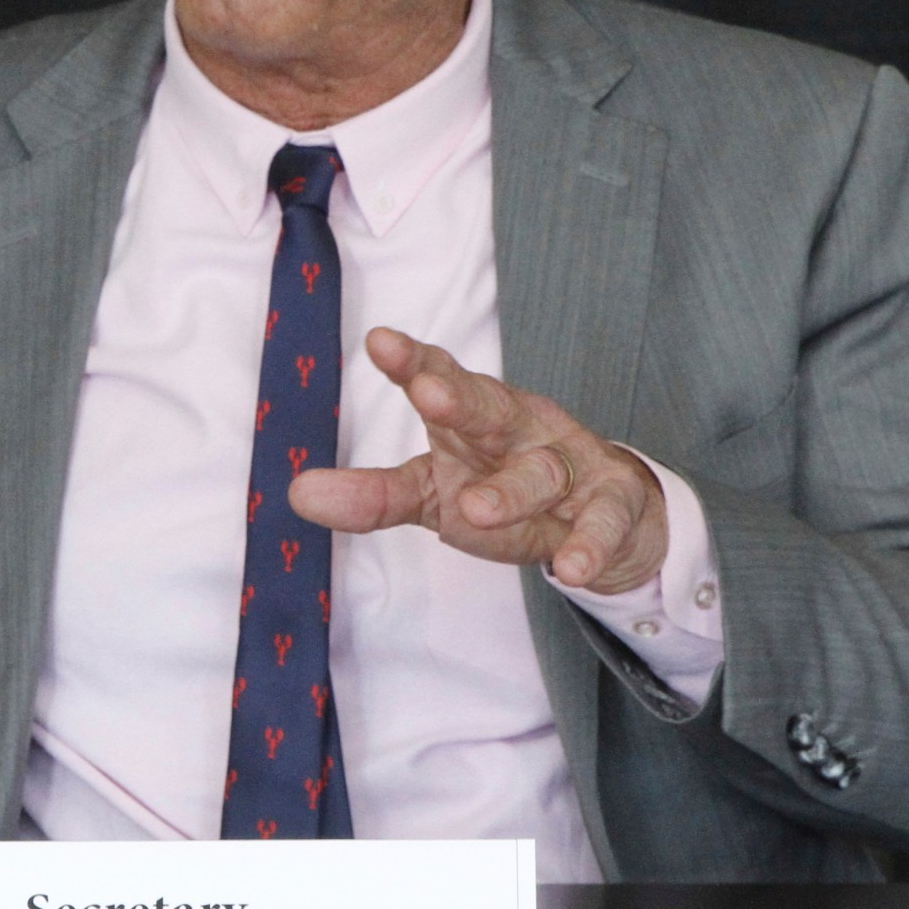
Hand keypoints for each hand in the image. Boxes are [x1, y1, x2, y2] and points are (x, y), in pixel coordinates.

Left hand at [288, 327, 667, 592]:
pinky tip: (572, 567)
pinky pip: (604, 522)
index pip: (441, 377)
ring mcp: (571, 463)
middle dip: (462, 397)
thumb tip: (296, 492)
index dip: (413, 360)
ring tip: (475, 509)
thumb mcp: (435, 494)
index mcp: (474, 417)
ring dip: (511, 489)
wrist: (609, 518)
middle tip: (429, 393)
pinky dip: (590, 543)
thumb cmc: (505, 490)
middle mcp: (521, 428)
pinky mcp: (613, 505)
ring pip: (542, 470)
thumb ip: (374, 494)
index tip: (378, 342)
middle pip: (492, 406)